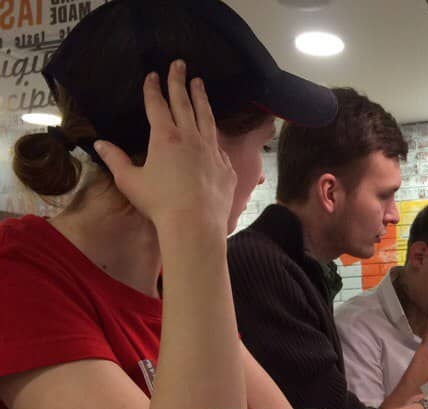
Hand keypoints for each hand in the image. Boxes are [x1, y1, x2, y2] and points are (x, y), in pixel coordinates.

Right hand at [94, 61, 236, 239]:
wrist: (195, 224)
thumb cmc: (159, 204)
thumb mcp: (130, 181)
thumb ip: (116, 160)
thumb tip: (100, 144)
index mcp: (165, 137)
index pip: (157, 105)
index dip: (153, 89)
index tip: (153, 75)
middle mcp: (191, 138)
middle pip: (184, 103)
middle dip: (179, 82)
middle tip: (180, 64)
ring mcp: (212, 151)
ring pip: (207, 118)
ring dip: (202, 99)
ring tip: (200, 84)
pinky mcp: (225, 168)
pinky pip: (219, 145)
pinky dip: (213, 134)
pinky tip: (213, 131)